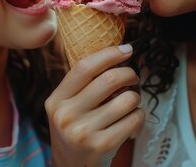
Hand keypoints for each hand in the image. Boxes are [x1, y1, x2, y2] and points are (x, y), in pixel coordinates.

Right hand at [45, 44, 144, 166]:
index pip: (84, 67)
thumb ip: (82, 83)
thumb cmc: (75, 130)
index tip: (126, 50)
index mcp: (56, 100)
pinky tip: (131, 118)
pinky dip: (139, 115)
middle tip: (133, 77)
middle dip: (129, 74)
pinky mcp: (102, 146)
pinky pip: (134, 119)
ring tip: (130, 102)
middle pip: (109, 79)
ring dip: (136, 97)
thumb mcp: (66, 106)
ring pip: (127, 99)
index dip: (109, 54)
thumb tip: (117, 53)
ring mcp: (83, 132)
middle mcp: (66, 115)